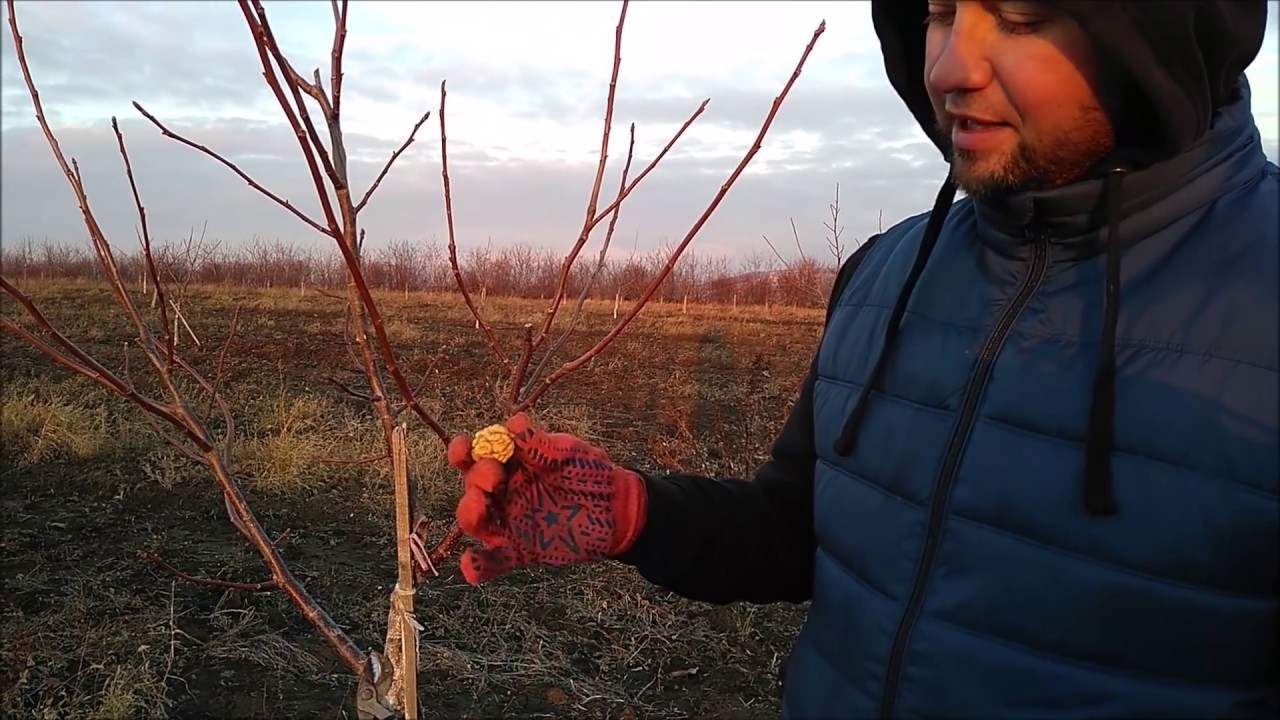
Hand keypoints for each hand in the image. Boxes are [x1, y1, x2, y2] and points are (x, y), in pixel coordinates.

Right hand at [447, 412, 647, 583]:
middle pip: (472, 486)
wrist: (616, 508)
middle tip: (495, 477)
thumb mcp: (570, 453)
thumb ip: (542, 445)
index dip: (462, 451)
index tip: (464, 448)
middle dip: (476, 479)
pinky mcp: (519, 550)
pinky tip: (470, 566)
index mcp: (509, 463)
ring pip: (477, 521)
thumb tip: (515, 423)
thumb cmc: (590, 473)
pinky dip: (478, 565)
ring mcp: (508, 522)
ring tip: (481, 506)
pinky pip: (493, 561)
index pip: (475, 455)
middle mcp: (502, 492)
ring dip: (471, 513)